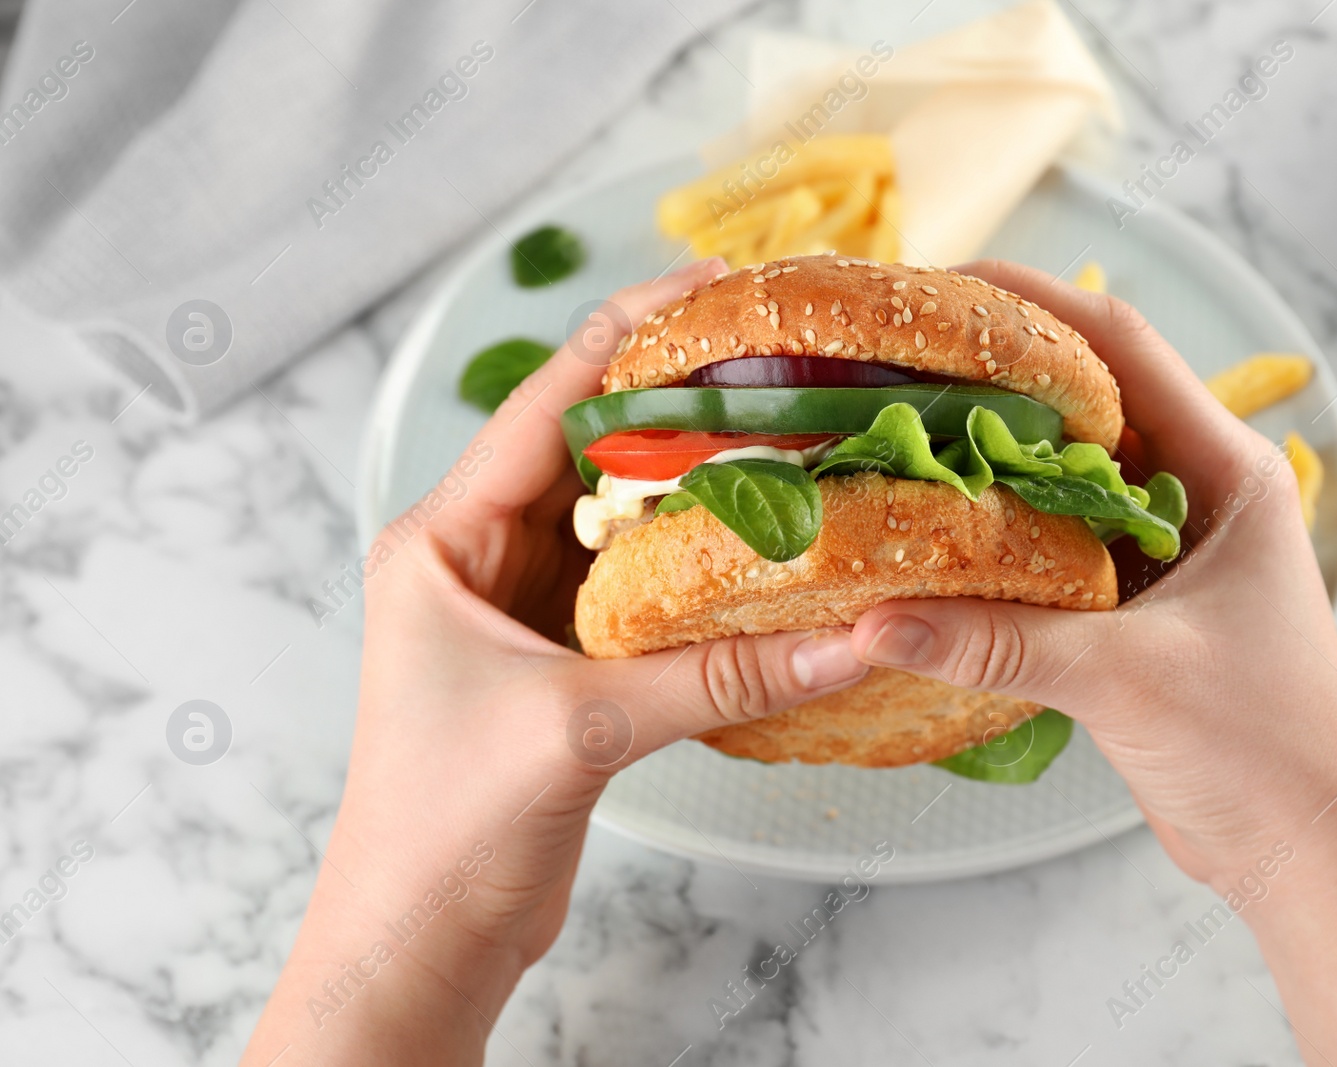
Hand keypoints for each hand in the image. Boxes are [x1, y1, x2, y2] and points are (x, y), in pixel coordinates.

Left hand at [241, 258, 867, 1065]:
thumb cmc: (443, 829)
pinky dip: (702, 567)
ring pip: (626, 518)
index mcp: (444, 538)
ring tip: (793, 436)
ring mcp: (526, 606)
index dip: (633, 337)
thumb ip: (718, 680)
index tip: (718, 289)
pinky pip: (644, 587)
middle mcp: (480, 555)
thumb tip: (848, 640)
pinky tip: (767, 548)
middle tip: (779, 359)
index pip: (549, 403)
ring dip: (699, 486)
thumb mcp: (581, 732)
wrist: (421, 937)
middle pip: (593, 447)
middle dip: (682, 403)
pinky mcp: (566, 657)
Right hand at [850, 258, 1336, 888]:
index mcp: (1224, 472)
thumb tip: (875, 619)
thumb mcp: (1129, 679)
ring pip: (1056, 476)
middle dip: (989, 374)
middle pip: (1079, 400)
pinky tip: (926, 535)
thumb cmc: (1263, 747)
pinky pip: (1046, 547)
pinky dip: (990, 536)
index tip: (943, 283)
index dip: (1033, 302)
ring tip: (887, 435)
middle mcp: (1191, 494)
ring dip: (985, 459)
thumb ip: (1001, 643)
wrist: (1303, 849)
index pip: (1119, 347)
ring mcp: (1156, 550)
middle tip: (890, 359)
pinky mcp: (1127, 606)